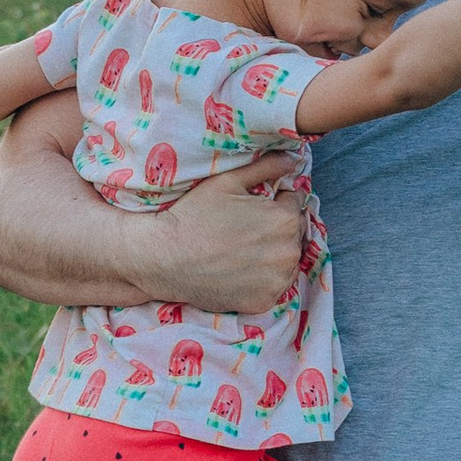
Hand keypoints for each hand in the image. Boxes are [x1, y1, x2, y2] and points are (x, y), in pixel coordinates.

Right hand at [136, 161, 304, 315]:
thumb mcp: (228, 181)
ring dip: (275, 254)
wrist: (165, 257)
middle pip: (295, 233)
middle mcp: (289, 252)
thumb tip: (293, 159)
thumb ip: (266, 167)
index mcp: (285, 219)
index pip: (295, 203)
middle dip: (279, 227)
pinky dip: (263, 280)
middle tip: (248, 229)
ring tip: (244, 250)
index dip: (277, 200)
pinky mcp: (264, 302)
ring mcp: (278, 281)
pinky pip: (273, 287)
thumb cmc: (194, 215)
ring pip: (287, 261)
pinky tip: (240, 271)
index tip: (256, 206)